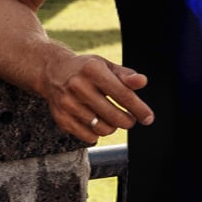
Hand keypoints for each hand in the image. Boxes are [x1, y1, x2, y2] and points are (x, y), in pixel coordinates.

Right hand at [37, 52, 153, 144]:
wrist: (52, 72)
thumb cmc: (86, 69)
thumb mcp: (106, 65)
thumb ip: (126, 75)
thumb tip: (142, 82)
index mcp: (92, 70)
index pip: (122, 94)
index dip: (138, 108)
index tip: (148, 117)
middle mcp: (78, 87)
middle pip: (113, 115)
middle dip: (128, 121)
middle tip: (130, 119)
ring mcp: (67, 104)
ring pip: (102, 128)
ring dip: (113, 127)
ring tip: (113, 118)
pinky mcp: (61, 119)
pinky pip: (88, 136)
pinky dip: (98, 133)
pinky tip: (98, 122)